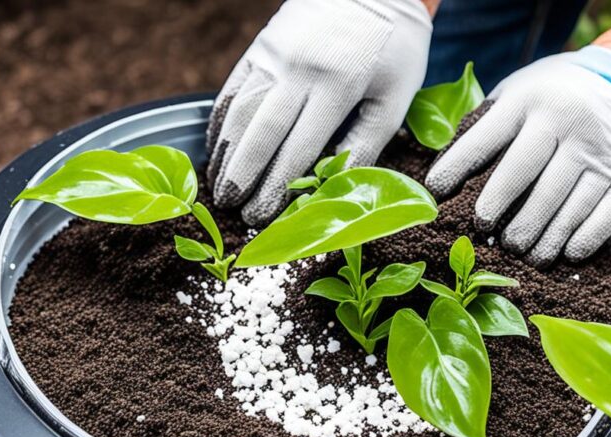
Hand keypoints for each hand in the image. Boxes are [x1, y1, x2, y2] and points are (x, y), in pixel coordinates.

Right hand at [208, 0, 431, 225]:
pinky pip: (233, 88)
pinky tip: (216, 147)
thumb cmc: (393, 48)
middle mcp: (299, 71)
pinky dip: (220, 121)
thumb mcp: (394, 98)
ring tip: (218, 188)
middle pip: (262, 134)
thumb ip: (367, 143)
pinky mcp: (261, 47)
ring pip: (240, 112)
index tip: (262, 216)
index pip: (299, 149)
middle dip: (244, 177)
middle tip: (231, 211)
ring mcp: (274, 56)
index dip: (277, 187)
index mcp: (337, 87)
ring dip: (226, 154)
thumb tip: (336, 186)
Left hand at [425, 46, 610, 265]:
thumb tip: (449, 167)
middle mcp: (570, 123)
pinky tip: (562, 253)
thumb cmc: (557, 96)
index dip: (457, 166)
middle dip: (498, 207)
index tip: (436, 193)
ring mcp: (603, 153)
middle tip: (483, 230)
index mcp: (534, 100)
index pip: (488, 137)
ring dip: (538, 237)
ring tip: (519, 250)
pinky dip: (580, 241)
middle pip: (526, 175)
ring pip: (565, 205)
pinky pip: (604, 219)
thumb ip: (489, 123)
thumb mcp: (521, 90)